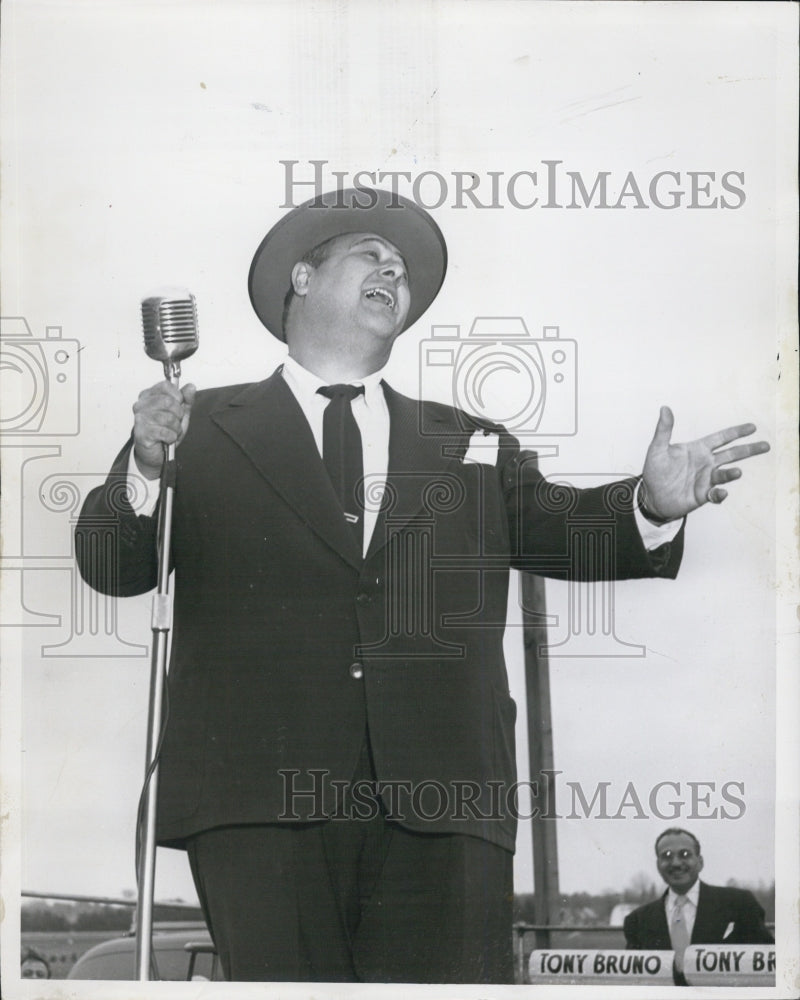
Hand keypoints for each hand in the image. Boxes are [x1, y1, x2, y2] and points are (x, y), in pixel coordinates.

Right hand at [132, 381, 196, 478]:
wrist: (156, 452)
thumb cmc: (166, 430)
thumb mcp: (180, 413)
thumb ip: (186, 400)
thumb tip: (191, 386)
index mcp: (148, 395)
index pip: (166, 386)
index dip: (178, 396)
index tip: (179, 404)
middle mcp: (141, 405)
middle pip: (168, 401)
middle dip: (179, 414)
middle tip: (176, 421)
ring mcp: (140, 419)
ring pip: (168, 418)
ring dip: (176, 428)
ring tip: (172, 431)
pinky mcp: (141, 433)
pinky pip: (164, 432)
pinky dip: (171, 437)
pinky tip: (168, 439)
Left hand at [640, 406, 769, 520]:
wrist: (651, 496)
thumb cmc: (655, 471)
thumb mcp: (657, 449)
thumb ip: (664, 430)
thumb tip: (665, 408)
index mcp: (698, 449)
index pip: (721, 438)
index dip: (736, 432)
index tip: (752, 427)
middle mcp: (706, 463)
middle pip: (732, 454)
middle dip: (749, 450)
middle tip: (765, 446)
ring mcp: (706, 479)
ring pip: (725, 474)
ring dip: (732, 473)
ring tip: (737, 472)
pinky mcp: (703, 495)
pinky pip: (716, 494)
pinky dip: (720, 494)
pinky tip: (720, 493)